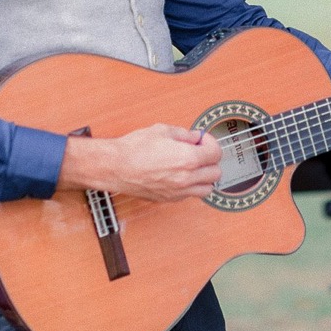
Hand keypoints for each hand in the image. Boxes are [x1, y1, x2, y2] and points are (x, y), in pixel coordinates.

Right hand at [57, 124, 223, 201]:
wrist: (115, 167)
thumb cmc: (134, 149)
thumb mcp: (162, 130)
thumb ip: (184, 134)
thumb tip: (195, 137)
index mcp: (188, 159)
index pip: (216, 153)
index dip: (211, 142)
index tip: (203, 139)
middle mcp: (186, 178)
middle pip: (215, 173)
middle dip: (210, 160)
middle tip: (199, 151)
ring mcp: (178, 191)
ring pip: (206, 189)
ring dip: (204, 177)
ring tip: (193, 166)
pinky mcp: (168, 199)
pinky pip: (190, 195)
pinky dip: (191, 186)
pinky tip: (180, 175)